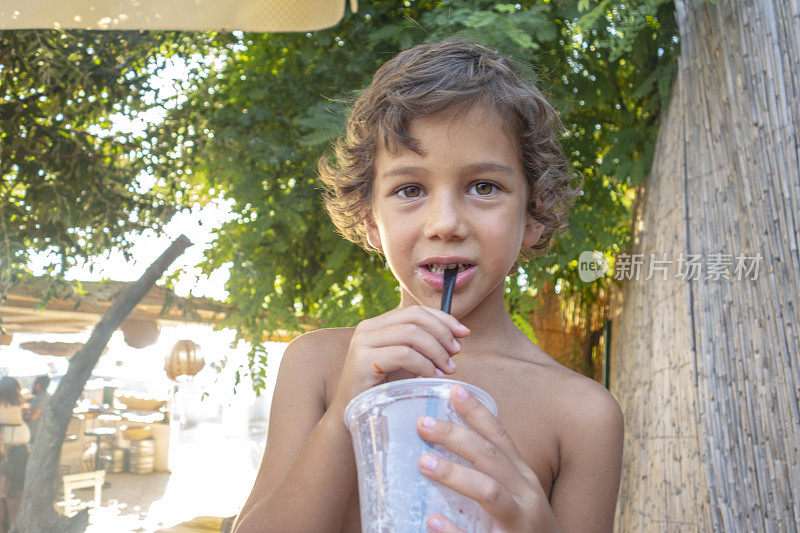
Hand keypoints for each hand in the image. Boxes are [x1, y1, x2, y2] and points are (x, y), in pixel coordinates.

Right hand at [328, 305, 468, 417]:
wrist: (354, 417)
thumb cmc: (384, 390)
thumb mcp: (406, 362)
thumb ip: (425, 346)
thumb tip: (458, 336)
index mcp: (377, 324)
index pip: (415, 310)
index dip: (443, 318)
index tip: (464, 333)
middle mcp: (367, 328)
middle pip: (415, 317)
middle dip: (442, 333)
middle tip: (457, 352)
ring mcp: (363, 343)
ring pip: (412, 333)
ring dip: (437, 350)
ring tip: (448, 368)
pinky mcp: (363, 361)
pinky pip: (404, 354)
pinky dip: (425, 365)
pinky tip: (434, 376)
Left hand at [416, 384, 560, 532]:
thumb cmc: (525, 528)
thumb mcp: (518, 494)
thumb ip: (492, 472)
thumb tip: (446, 449)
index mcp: (523, 478)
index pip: (501, 438)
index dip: (478, 413)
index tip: (454, 389)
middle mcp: (525, 496)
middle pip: (490, 457)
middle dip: (456, 436)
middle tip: (422, 424)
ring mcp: (519, 523)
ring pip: (490, 491)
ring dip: (455, 474)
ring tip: (424, 463)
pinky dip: (454, 531)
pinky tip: (433, 521)